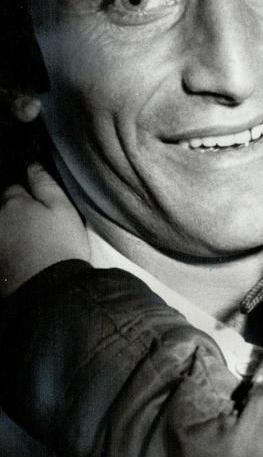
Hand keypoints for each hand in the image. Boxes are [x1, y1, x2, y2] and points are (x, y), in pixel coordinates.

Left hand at [0, 163, 88, 295]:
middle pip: (4, 210)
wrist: (50, 292)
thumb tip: (32, 165)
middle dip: (16, 215)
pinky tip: (27, 261)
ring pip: (4, 231)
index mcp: (11, 203)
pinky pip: (4, 250)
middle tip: (40, 229)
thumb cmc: (60, 246)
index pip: (14, 189)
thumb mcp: (62, 208)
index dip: (30, 196)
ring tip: (34, 247)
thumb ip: (45, 183)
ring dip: (13, 233)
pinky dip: (11, 252)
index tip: (44, 208)